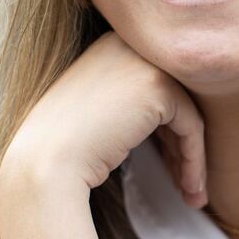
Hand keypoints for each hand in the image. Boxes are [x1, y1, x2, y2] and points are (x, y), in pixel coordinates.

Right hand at [0, 31, 206, 203]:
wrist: (45, 163)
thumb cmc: (63, 150)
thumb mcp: (98, 115)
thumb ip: (128, 106)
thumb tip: (171, 127)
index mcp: (109, 47)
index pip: (152, 89)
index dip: (164, 132)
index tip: (169, 167)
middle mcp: (126, 45)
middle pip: (173, 99)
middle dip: (182, 145)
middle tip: (187, 184)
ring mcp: (142, 62)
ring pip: (187, 113)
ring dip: (192, 158)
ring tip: (192, 193)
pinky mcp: (158, 85)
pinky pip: (191, 125)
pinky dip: (194, 159)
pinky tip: (189, 188)